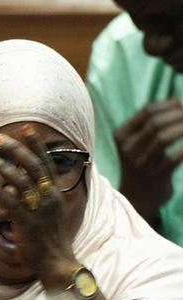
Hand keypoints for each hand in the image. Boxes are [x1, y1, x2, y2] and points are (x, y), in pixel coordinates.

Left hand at [0, 128, 75, 285]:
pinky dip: (1, 193)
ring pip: (21, 183)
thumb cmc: (48, 235)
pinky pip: (13, 205)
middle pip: (33, 166)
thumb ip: (40, 191)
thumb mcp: (49, 209)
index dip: (35, 145)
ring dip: (3, 168)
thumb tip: (30, 174)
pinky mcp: (29, 224)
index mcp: (54, 191)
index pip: (45, 162)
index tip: (25, 127)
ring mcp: (40, 210)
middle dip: (15, 150)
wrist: (56, 262)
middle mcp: (49, 197)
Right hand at [115, 99, 182, 218]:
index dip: (169, 104)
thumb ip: (155, 123)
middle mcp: (127, 149)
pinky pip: (173, 158)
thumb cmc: (145, 163)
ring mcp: (139, 164)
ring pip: (163, 138)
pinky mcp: (154, 177)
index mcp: (122, 135)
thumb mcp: (141, 142)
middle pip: (155, 123)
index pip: (147, 111)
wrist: (138, 198)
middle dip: (179, 115)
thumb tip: (180, 100)